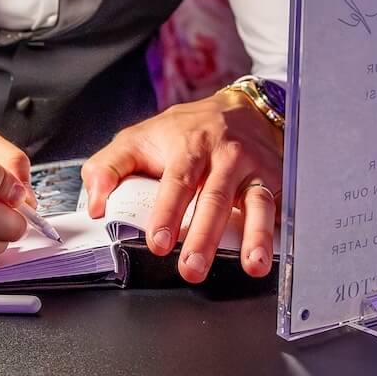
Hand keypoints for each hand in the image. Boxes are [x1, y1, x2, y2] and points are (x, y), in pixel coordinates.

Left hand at [81, 89, 281, 283]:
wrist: (239, 108)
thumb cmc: (185, 131)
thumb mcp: (138, 139)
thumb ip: (108, 169)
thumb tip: (95, 205)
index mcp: (189, 146)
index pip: (177, 181)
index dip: (168, 213)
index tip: (158, 241)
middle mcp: (225, 156)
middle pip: (215, 198)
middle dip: (205, 236)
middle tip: (192, 267)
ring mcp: (254, 168)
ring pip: (256, 202)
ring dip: (255, 235)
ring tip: (253, 264)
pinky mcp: (276, 180)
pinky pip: (281, 206)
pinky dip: (280, 230)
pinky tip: (277, 252)